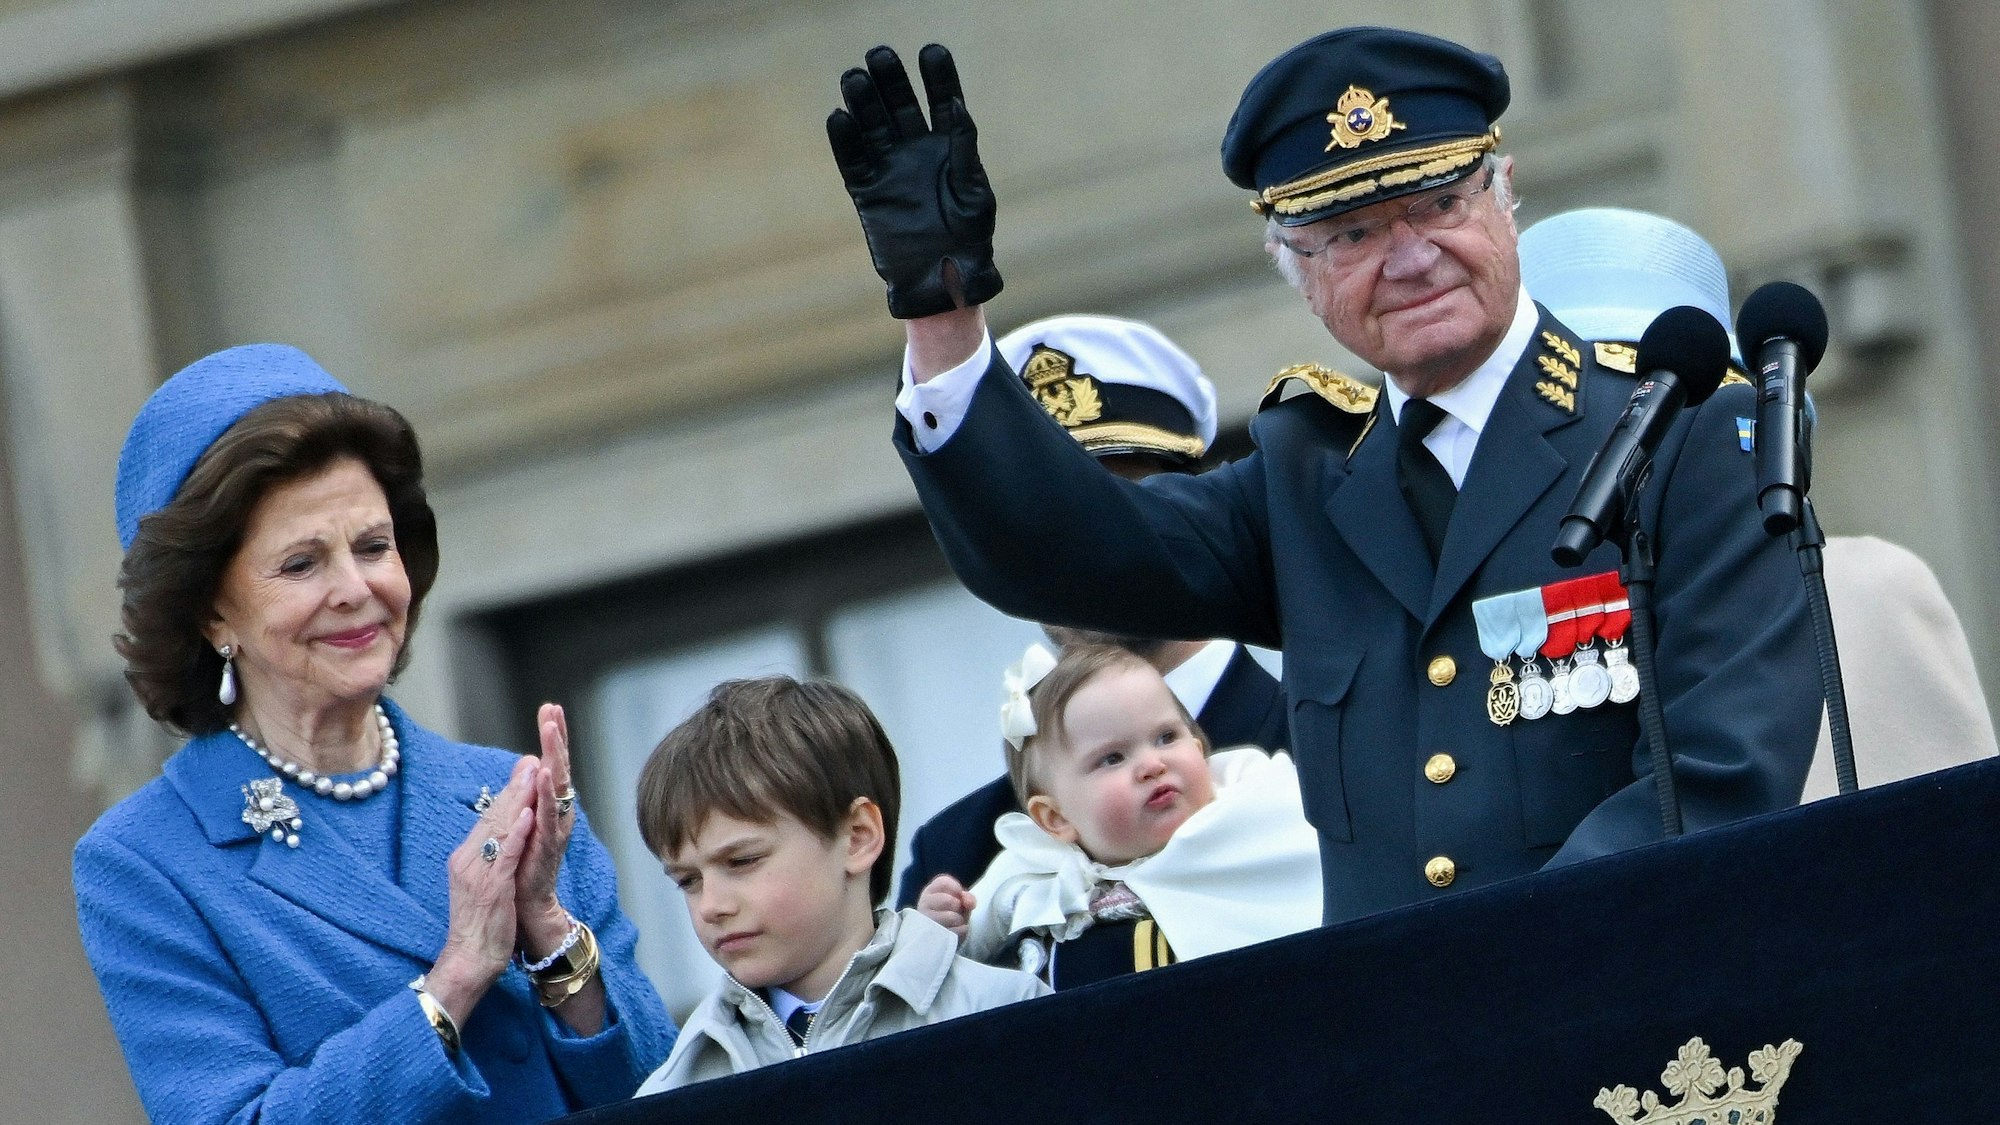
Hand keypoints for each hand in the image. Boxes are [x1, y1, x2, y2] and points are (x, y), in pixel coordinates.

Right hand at [431, 762, 536, 1023]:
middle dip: (514, 786)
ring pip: (500, 829)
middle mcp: (468, 860)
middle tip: (530, 758)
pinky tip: (529, 814)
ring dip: (518, 799)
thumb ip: (489, 859)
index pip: (489, 819)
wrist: (468, 960)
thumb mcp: (482, 884)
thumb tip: (500, 836)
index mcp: (466, 858)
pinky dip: (518, 833)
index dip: (507, 793)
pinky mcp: (492, 887)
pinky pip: (505, 855)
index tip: (523, 768)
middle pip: (494, 816)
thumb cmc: (479, 925)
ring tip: (532, 773)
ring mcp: (478, 873)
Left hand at [516, 703, 578, 959]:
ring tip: (551, 730)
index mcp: (547, 807)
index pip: (551, 764)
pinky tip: (546, 774)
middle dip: (556, 738)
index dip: (552, 737)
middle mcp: (556, 815)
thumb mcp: (523, 823)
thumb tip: (530, 761)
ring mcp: (554, 830)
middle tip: (554, 709)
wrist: (524, 910)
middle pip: (559, 768)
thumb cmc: (522, 868)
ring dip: (555, 756)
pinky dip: (548, 794)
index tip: (550, 707)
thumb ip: (527, 794)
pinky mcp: (548, 847)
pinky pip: (548, 816)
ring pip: (557, 787)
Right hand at [827, 43, 1001, 318]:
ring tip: (853, 78)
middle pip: (899, 105)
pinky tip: (838, 117)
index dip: (937, 76)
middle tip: (879, 56)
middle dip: (890, 80)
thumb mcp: (974, 192)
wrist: (943, 280)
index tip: (931, 52)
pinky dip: (844, 140)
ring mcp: (890, 169)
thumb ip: (963, 148)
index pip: (942, 101)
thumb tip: (956, 106)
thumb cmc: (969, 238)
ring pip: (871, 126)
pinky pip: (852, 160)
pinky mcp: (868, 191)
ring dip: (862, 102)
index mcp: (949, 147)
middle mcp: (916, 151)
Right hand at [917, 874, 975, 940]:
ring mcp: (927, 922)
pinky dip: (960, 932)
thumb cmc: (952, 915)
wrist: (944, 939)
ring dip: (960, 920)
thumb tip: (969, 903)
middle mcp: (924, 905)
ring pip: (952, 917)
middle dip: (958, 906)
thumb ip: (967, 898)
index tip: (959, 895)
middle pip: (948, 900)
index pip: (943, 882)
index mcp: (930, 892)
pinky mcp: (933, 937)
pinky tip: (954, 932)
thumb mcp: (961, 903)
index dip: (956, 888)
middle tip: (955, 911)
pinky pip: (955, 932)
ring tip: (955, 923)